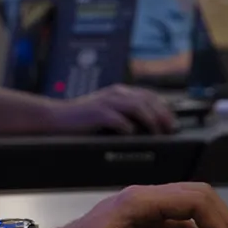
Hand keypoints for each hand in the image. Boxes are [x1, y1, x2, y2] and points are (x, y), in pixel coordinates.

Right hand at [50, 83, 176, 134]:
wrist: (54, 118)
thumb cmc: (80, 119)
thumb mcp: (105, 111)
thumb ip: (124, 114)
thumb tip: (147, 127)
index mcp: (119, 92)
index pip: (149, 95)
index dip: (164, 108)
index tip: (172, 122)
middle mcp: (115, 94)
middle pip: (147, 99)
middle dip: (162, 114)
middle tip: (171, 129)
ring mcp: (106, 102)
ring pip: (137, 106)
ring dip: (151, 120)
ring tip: (158, 133)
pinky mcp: (98, 113)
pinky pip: (119, 119)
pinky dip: (129, 128)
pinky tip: (133, 135)